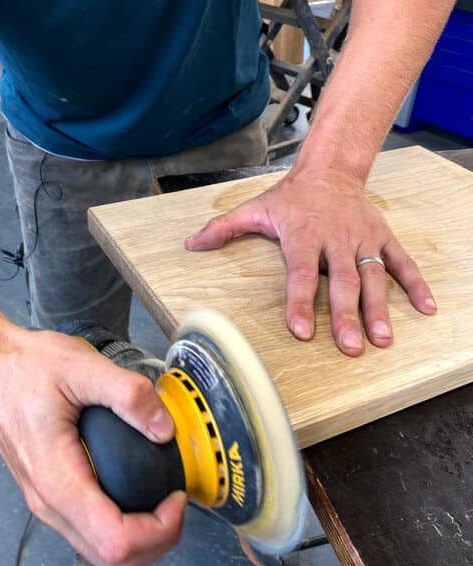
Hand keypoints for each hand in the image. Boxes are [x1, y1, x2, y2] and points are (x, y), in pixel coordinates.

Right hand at [0, 325, 185, 565]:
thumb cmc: (28, 367)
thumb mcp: (83, 368)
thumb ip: (129, 395)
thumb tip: (165, 430)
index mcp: (56, 477)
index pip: (113, 539)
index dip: (158, 530)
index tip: (177, 496)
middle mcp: (47, 501)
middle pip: (110, 558)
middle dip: (156, 540)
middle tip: (177, 501)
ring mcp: (45, 501)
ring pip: (99, 550)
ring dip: (141, 537)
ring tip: (162, 498)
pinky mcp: (49, 492)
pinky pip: (89, 530)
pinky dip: (122, 525)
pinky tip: (137, 490)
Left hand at [185, 169, 435, 355]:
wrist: (330, 167)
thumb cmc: (290, 195)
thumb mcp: (255, 207)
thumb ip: (223, 228)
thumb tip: (190, 244)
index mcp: (303, 234)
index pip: (301, 273)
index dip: (299, 301)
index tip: (300, 331)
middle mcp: (335, 238)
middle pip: (342, 281)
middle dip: (345, 315)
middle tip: (350, 347)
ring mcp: (362, 238)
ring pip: (373, 276)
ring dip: (379, 308)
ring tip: (382, 338)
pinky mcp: (381, 236)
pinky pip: (401, 261)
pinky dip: (415, 284)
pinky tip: (425, 308)